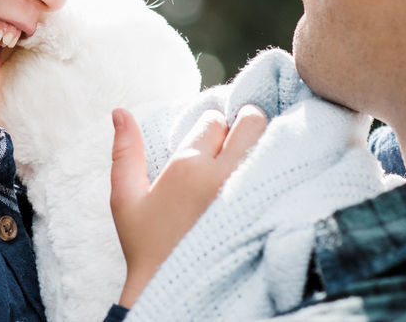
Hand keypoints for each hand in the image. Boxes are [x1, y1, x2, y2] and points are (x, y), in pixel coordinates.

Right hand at [109, 104, 267, 307]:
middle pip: (252, 120)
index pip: (213, 120)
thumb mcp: (125, 199)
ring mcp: (252, 194)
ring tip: (252, 160)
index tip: (209, 143)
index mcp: (187, 167)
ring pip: (274, 141)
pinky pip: (286, 171)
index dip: (210, 128)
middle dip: (246, 124)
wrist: (176, 293)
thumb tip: (119, 111)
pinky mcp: (272, 211)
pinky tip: (268, 179)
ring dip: (265, 144)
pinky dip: (280, 167)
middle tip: (238, 142)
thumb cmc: (147, 248)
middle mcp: (223, 176)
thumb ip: (125, 151)